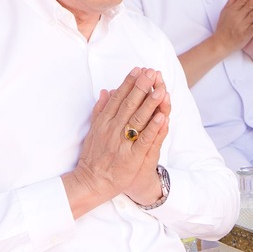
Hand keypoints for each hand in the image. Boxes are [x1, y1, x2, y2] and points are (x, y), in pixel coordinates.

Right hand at [72, 70, 171, 206]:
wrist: (91, 182)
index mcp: (104, 122)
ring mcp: (122, 143)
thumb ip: (100, 110)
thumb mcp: (93, 130)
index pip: (118, 98)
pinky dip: (152, 128)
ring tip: (160, 89)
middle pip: (129, 104)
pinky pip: (144, 140)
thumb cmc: (93, 157)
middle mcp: (112, 130)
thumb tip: (105, 91)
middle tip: (151, 72)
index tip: (139, 70)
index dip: (129, 83)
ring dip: (150, 103)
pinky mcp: (131, 157)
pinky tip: (161, 116)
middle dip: (141, 87)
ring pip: (138, 119)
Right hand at [215, 0, 252, 50]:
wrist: (221, 43)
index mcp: (232, 11)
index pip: (243, 0)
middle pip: (249, 6)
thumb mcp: (224, 12)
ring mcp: (241, 26)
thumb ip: (232, 1)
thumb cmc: (223, 27)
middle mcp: (237, 17)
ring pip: (252, 15)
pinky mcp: (245, 34)